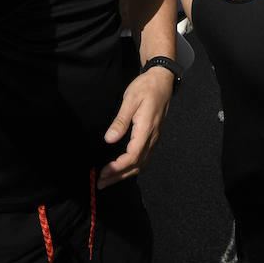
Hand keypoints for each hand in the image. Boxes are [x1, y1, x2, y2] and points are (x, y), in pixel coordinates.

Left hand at [99, 64, 173, 187]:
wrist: (162, 80)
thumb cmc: (145, 87)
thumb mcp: (130, 99)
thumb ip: (121, 120)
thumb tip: (109, 139)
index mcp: (146, 129)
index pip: (133, 156)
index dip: (118, 167)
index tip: (103, 172)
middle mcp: (153, 137)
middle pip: (137, 165)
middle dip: (119, 176)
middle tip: (101, 183)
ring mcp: (155, 137)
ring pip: (142, 163)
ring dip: (125, 174)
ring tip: (109, 179)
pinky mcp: (154, 136)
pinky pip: (145, 157)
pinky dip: (132, 167)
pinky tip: (123, 168)